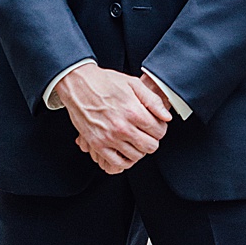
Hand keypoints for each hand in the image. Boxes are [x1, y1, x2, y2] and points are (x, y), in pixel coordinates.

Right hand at [55, 65, 171, 173]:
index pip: (159, 131)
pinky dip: (124, 160)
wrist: (78, 85)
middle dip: (152, 140)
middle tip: (147, 134)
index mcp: (133, 112)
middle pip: (150, 146)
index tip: (156, 126)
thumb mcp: (134, 84)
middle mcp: (122, 127)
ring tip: (135, 139)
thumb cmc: (105, 82)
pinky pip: (116, 162)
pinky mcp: (97, 144)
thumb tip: (167, 117)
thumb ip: (153, 101)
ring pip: (136, 156)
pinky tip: (125, 150)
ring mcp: (109, 138)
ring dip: (139, 149)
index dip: (161, 129)